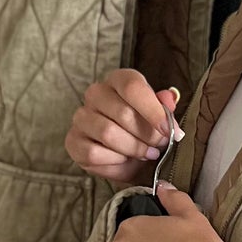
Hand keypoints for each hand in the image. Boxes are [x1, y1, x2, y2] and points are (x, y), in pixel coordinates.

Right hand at [65, 70, 183, 184]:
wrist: (129, 157)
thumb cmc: (144, 131)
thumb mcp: (159, 118)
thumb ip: (165, 107)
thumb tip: (169, 98)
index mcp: (119, 80)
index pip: (132, 87)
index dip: (152, 110)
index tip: (168, 130)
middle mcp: (96, 93)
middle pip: (123, 113)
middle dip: (147, 135)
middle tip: (159, 146)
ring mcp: (81, 117)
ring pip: (108, 133)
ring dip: (133, 149)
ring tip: (145, 153)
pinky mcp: (72, 140)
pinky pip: (93, 153)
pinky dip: (114, 161)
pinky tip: (123, 159)